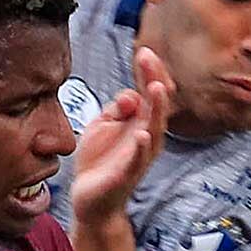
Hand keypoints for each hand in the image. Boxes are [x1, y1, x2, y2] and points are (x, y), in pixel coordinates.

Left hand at [71, 45, 172, 223]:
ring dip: (156, 108)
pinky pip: (138, 160)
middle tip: (148, 57)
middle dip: (154, 79)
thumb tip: (130, 95)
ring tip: (156, 87)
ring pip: (155, 129)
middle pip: (158, 104)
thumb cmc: (101, 161)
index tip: (144, 51)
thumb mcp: (104, 124)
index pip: (152, 92)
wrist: (92, 200)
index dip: (150, 71)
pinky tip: (142, 134)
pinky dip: (141, 147)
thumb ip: (118, 107)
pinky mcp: (127, 175)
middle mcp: (146, 136)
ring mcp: (139, 156)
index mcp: (141, 122)